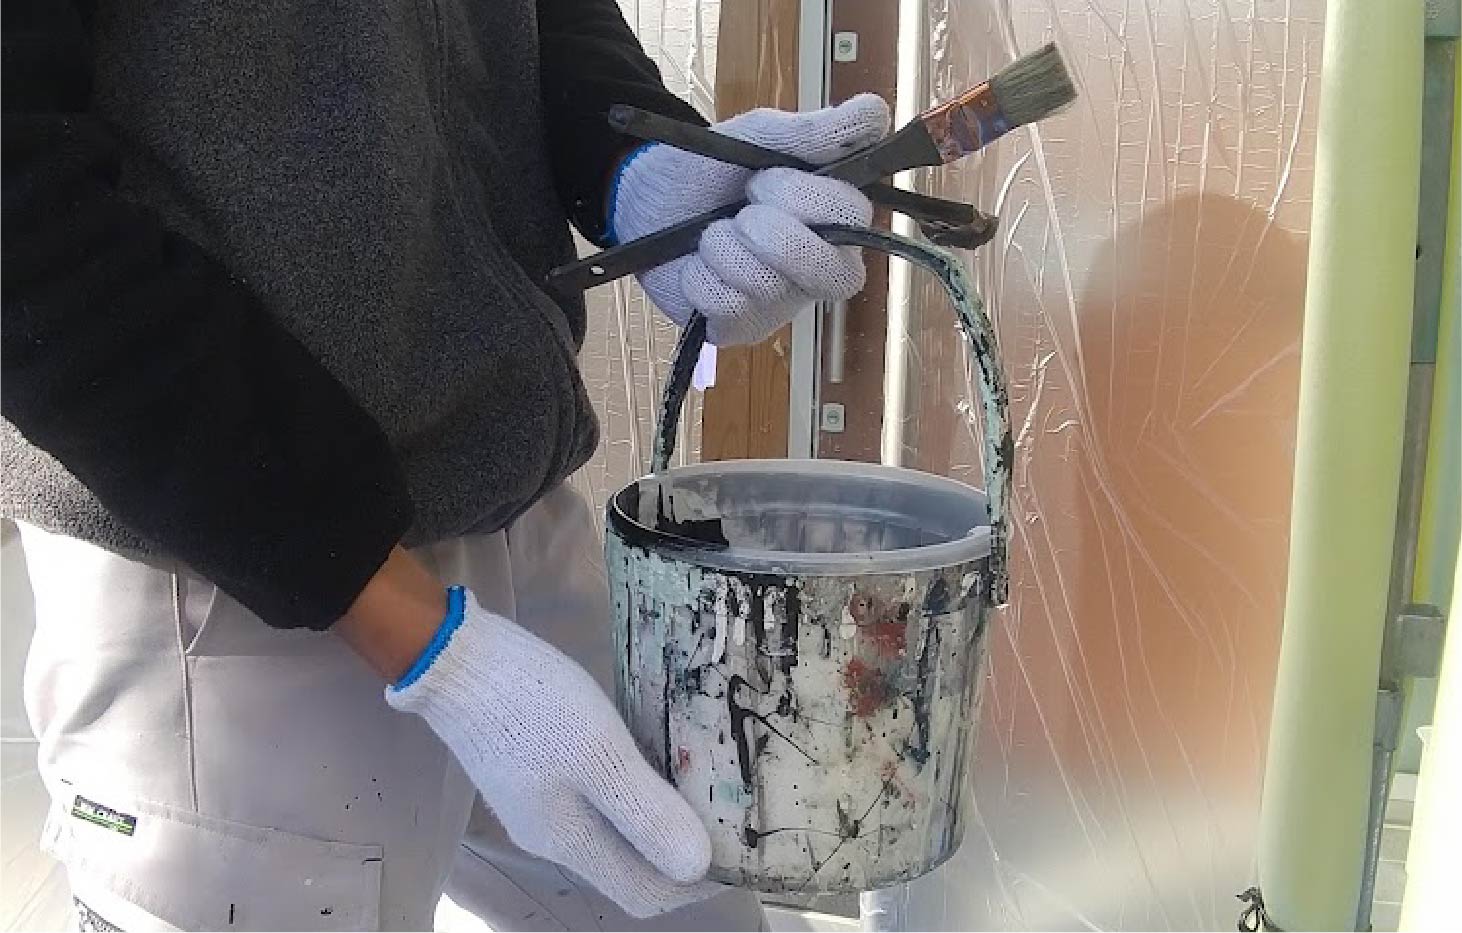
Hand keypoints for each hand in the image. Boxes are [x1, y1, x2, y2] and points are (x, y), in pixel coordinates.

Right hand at [381, 587, 719, 917]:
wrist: (458, 660)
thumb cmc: (533, 706)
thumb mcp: (600, 755)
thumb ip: (645, 813)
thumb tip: (696, 868)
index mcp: (569, 841)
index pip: (644, 894)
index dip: (694, 882)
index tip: (737, 849)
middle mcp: (552, 836)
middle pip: (628, 868)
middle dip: (679, 852)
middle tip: (726, 812)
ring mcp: (538, 804)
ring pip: (612, 835)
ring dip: (656, 821)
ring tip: (699, 784)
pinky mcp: (533, 772)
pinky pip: (595, 803)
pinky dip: (630, 794)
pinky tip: (650, 759)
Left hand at [609, 94, 890, 345]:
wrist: (644, 201)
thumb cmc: (708, 170)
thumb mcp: (757, 136)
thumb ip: (814, 131)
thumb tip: (875, 113)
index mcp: (834, 220)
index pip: (855, 218)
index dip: (807, 199)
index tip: (762, 178)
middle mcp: (819, 269)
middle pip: (836, 275)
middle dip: (775, 235)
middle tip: (741, 213)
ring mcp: (782, 305)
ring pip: (769, 285)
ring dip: (724, 248)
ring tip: (710, 235)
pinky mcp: (742, 330)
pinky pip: (730, 308)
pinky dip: (700, 277)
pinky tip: (694, 267)